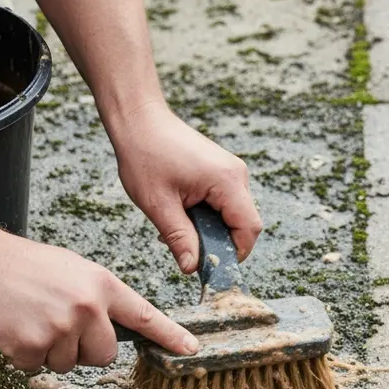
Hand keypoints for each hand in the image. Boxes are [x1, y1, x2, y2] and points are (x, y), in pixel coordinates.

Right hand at [0, 230, 198, 372]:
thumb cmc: (24, 266)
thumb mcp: (73, 270)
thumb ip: (96, 297)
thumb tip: (109, 327)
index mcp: (102, 285)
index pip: (144, 316)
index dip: (169, 335)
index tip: (190, 349)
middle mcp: (87, 307)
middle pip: (104, 355)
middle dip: (83, 349)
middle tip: (57, 324)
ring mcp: (60, 327)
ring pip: (68, 364)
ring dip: (50, 351)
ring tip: (31, 318)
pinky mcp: (32, 345)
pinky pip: (37, 367)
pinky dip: (23, 354)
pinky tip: (14, 327)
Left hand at [113, 101, 261, 273]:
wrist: (139, 119)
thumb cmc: (145, 156)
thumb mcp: (159, 205)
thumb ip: (179, 239)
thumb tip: (192, 269)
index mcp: (227, 181)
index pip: (249, 229)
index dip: (234, 254)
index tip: (210, 268)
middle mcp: (237, 175)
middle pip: (243, 224)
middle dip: (218, 243)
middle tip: (185, 248)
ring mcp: (231, 171)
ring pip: (232, 215)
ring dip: (209, 229)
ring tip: (176, 226)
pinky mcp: (221, 171)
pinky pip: (224, 203)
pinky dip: (206, 216)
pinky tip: (180, 213)